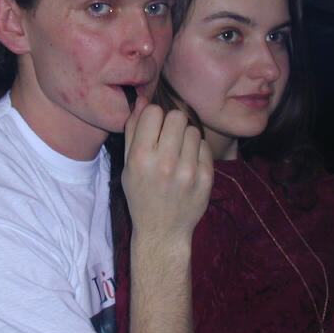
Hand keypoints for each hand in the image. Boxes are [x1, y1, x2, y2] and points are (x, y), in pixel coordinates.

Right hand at [121, 97, 212, 243]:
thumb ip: (133, 130)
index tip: (153, 130)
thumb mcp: (128, 165)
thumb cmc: (141, 195)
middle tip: (168, 140)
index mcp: (141, 158)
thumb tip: (142, 101)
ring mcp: (188, 172)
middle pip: (177, 116)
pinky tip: (188, 165)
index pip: (154, 112)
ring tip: (178, 155)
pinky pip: (205, 146)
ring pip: (193, 130)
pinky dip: (196, 152)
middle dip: (172, 124)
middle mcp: (165, 163)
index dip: (154, 118)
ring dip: (185, 138)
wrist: (162, 232)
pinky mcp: (206, 179)